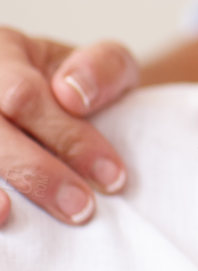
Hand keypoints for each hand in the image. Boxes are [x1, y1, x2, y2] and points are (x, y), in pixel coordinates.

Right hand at [0, 27, 138, 225]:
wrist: (64, 103)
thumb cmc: (81, 87)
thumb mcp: (106, 67)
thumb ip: (103, 68)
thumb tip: (72, 94)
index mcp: (3, 51)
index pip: (24, 97)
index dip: (69, 139)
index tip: (113, 176)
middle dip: (37, 173)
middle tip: (81, 209)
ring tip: (11, 219)